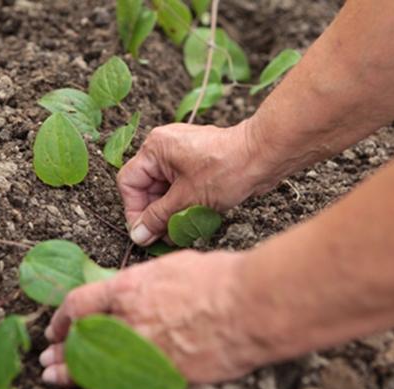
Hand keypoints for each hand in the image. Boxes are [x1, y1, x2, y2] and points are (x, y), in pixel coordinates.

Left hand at [39, 250, 268, 384]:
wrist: (249, 305)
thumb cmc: (217, 280)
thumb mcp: (171, 269)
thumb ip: (144, 285)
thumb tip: (134, 294)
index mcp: (129, 289)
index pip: (79, 304)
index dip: (63, 318)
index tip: (57, 327)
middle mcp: (129, 321)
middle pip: (81, 341)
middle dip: (62, 352)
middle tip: (48, 360)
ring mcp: (145, 350)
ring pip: (98, 366)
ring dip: (74, 373)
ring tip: (58, 377)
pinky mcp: (165, 374)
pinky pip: (127, 382)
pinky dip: (108, 384)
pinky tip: (98, 387)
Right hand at [117, 120, 270, 245]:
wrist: (264, 156)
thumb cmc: (228, 169)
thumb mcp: (186, 199)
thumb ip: (158, 218)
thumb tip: (139, 234)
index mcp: (155, 149)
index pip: (129, 182)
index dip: (134, 210)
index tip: (144, 231)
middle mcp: (164, 147)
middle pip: (146, 186)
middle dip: (154, 213)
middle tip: (162, 236)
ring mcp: (181, 154)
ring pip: (163, 189)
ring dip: (169, 212)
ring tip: (179, 230)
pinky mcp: (196, 162)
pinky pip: (179, 186)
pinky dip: (182, 203)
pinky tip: (191, 219)